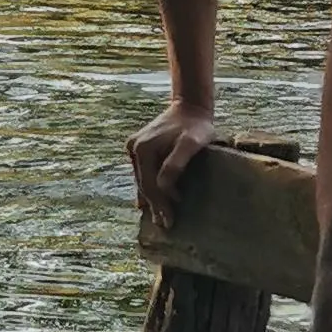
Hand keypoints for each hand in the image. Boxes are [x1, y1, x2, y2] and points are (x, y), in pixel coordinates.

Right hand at [128, 98, 214, 228]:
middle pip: (144, 185)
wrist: (191, 107)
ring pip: (142, 180)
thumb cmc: (196, 126)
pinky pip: (144, 173)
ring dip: (151, 199)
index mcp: (143, 149)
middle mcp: (134, 148)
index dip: (160, 204)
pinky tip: (154, 201)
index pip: (150, 185)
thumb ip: (176, 164)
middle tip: (166, 225)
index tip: (170, 221)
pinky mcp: (139, 147)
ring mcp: (134, 147)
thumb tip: (164, 187)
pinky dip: (149, 186)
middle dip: (155, 205)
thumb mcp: (191, 144)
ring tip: (160, 217)